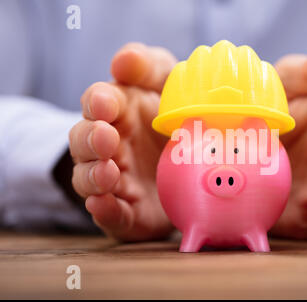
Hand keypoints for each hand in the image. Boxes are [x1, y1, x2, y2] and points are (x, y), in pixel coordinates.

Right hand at [69, 43, 175, 240]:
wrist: (201, 162)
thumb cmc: (175, 116)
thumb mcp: (169, 83)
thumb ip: (149, 67)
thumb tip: (123, 60)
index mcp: (119, 112)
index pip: (98, 102)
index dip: (99, 103)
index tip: (106, 104)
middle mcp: (111, 146)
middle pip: (84, 141)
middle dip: (90, 139)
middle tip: (106, 138)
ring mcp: (117, 181)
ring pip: (89, 179)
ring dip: (93, 176)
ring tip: (107, 173)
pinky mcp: (129, 212)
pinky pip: (111, 214)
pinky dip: (105, 211)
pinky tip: (103, 205)